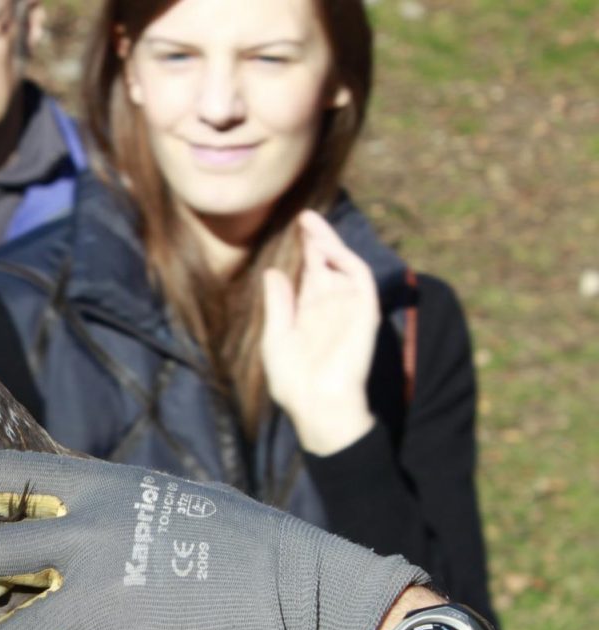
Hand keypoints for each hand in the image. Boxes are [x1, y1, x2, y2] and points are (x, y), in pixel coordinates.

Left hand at [262, 210, 379, 454]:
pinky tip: (323, 245)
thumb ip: (278, 304)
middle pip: (325, 267)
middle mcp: (330, 309)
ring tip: (310, 222)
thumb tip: (273, 271)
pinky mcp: (363, 311)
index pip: (309, 278)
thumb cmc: (293, 380)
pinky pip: (358, 276)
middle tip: (303, 217)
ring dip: (329, 243)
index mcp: (309, 316)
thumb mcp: (275, 337)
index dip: (303, 255)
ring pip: (342, 266)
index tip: (292, 233)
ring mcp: (348, 308)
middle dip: (316, 242)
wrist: (317, 403)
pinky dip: (343, 258)